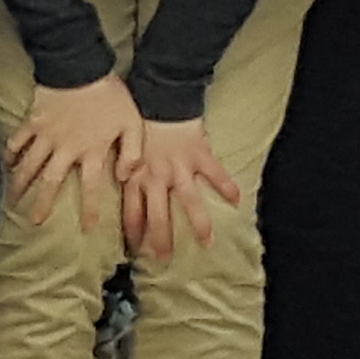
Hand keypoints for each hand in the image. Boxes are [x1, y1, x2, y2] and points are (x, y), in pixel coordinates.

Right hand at [8, 75, 133, 231]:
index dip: (90, 208)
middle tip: (34, 221)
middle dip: (42, 203)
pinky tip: (8, 162)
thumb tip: (124, 177)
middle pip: (50, 182)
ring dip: (20, 183)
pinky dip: (11, 152)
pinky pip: (17, 140)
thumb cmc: (110, 96)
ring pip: (29, 165)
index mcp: (91, 151)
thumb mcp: (132, 124)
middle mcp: (65, 149)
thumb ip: (132, 153)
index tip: (87, 227)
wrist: (81, 67)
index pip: (91, 187)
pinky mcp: (33, 121)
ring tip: (12, 199)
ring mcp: (46, 136)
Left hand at [118, 113, 239, 262]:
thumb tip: (122, 190)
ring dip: (198, 224)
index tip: (137, 252)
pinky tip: (237, 201)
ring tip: (206, 242)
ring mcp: (179, 168)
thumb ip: (125, 173)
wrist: (159, 99)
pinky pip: (216, 174)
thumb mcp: (124, 151)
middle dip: (161, 239)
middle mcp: (156, 177)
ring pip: (189, 202)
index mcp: (135, 177)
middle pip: (158, 216)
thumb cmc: (140, 125)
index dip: (134, 233)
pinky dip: (227, 187)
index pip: (132, 213)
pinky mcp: (200, 156)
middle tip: (165, 259)